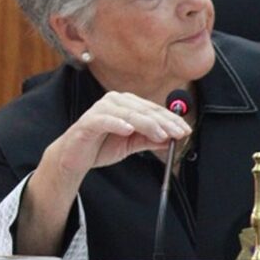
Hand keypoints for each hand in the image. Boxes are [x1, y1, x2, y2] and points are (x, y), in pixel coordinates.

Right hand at [16, 91, 191, 254]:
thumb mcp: (130, 144)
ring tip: (161, 134)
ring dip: (147, 124)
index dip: (170, 119)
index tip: (185, 130)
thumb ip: (149, 140)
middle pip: (143, 110)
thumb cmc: (100, 146)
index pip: (152, 109)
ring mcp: (100, 109)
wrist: (73, 158)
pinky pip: (105, 120)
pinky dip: (117, 123)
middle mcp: (114, 101)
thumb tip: (171, 140)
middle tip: (178, 134)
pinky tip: (128, 129)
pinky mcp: (88, 121)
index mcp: (125, 104)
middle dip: (164, 122)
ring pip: (129, 114)